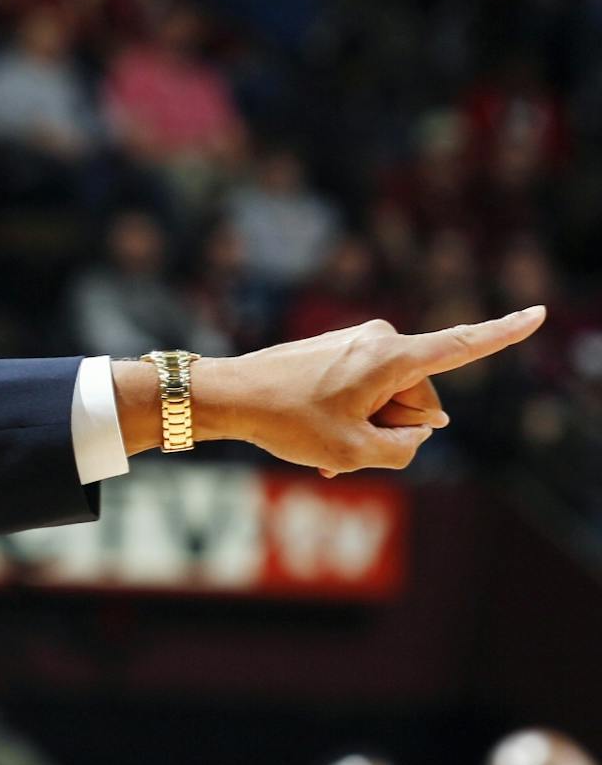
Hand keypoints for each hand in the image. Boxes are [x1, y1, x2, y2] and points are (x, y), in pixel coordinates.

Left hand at [126, 308, 546, 474]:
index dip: (504, 334)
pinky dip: (351, 421)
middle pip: (419, 399)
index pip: (461, 346)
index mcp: (392, 357)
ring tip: (326, 452)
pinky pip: (364, 393)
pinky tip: (322, 449)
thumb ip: (404, 447)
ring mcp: (357, 343)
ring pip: (388, 401)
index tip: (538, 311)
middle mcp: (380, 339)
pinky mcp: (338, 352)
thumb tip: (420, 430)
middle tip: (344, 451)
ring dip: (367, 430)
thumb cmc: (287, 422)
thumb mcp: (354, 453)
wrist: (225, 397)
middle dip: (393, 430)